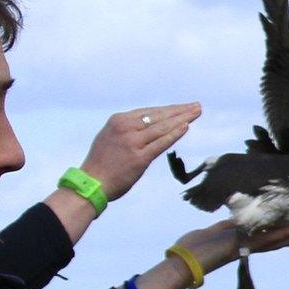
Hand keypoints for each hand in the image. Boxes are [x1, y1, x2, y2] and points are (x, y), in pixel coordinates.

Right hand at [79, 103, 200, 200]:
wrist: (91, 183)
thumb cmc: (101, 162)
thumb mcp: (110, 136)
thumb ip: (128, 129)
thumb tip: (149, 124)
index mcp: (118, 120)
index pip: (150, 112)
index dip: (168, 109)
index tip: (183, 107)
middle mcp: (126, 128)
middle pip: (159, 116)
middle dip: (180, 110)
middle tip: (196, 106)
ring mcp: (133, 142)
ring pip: (163, 127)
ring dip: (183, 118)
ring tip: (196, 112)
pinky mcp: (140, 158)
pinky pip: (161, 143)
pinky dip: (175, 134)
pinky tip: (187, 126)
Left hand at [175, 220, 288, 272]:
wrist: (184, 261)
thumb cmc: (192, 248)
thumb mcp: (211, 231)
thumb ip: (224, 227)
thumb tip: (234, 220)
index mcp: (240, 242)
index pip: (264, 237)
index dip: (280, 234)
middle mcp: (247, 246)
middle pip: (275, 240)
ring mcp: (247, 246)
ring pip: (276, 240)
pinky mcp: (246, 245)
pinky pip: (268, 239)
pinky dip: (284, 234)